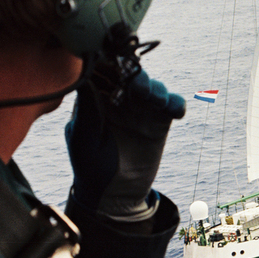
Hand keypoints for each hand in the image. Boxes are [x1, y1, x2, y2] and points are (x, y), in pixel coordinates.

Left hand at [65, 68, 184, 220]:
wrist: (115, 195)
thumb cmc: (90, 166)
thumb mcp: (84, 137)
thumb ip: (87, 107)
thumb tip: (83, 76)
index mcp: (96, 97)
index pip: (103, 70)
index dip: (110, 62)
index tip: (114, 63)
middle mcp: (120, 98)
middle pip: (132, 74)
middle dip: (136, 75)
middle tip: (137, 86)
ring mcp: (142, 109)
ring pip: (153, 86)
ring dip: (155, 88)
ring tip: (153, 99)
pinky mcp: (160, 122)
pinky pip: (172, 105)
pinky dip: (175, 103)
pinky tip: (173, 111)